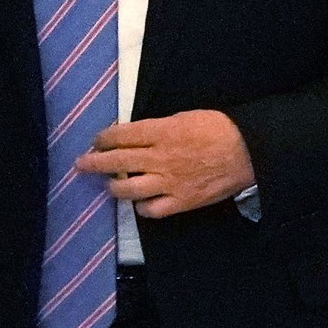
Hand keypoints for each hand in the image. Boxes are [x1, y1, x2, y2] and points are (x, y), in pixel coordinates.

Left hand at [75, 110, 255, 218]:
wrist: (247, 151)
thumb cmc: (216, 128)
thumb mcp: (182, 117)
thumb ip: (157, 128)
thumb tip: (134, 136)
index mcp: (160, 132)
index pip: (120, 135)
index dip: (103, 138)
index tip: (96, 141)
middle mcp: (159, 158)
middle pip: (117, 161)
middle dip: (94, 163)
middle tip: (81, 164)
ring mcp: (169, 182)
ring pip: (128, 189)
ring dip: (114, 187)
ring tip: (110, 185)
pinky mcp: (181, 202)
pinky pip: (152, 210)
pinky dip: (142, 207)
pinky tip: (140, 202)